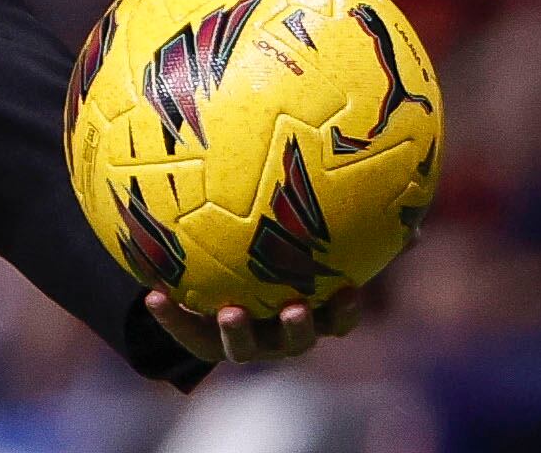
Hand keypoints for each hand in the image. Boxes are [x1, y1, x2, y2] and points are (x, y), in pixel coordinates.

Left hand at [145, 225, 416, 365]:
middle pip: (295, 342)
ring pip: (242, 348)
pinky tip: (154, 295)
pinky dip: (173, 318)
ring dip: (238, 334)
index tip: (348, 290)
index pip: (338, 318)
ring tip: (231, 312)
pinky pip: (187, 332)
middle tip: (295, 311)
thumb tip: (386, 191)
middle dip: (298, 331)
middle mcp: (278, 329)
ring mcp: (242, 336)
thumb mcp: (309, 226)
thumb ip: (347, 211)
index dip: (345, 311)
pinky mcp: (202, 335)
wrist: (214, 266)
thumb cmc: (278, 240)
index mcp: (311, 308)